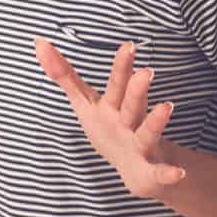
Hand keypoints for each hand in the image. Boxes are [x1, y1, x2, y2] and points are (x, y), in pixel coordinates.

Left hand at [34, 38, 185, 197]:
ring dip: (156, 121)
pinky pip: (159, 173)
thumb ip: (64, 74)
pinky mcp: (148, 171)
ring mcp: (141, 145)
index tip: (128, 46)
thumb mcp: (85, 101)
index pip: (117, 82)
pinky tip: (178, 173)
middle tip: (146, 72)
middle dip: (137, 88)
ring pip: (147, 133)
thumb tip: (38, 42)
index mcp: (114, 105)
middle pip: (132, 103)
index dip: (121, 66)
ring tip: (167, 106)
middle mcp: (130, 121)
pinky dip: (168, 173)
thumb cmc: (109, 127)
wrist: (137, 168)